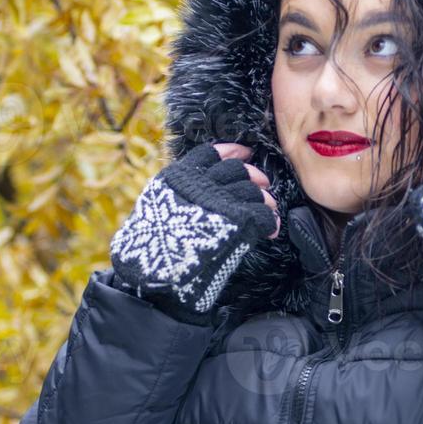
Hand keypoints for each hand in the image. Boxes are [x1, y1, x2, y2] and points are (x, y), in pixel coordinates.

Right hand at [110, 141, 279, 319]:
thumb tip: (204, 188)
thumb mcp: (157, 208)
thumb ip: (180, 195)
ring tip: (270, 209)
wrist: (152, 272)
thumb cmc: (150, 247)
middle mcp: (200, 184)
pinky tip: (272, 229)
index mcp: (178, 177)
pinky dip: (270, 221)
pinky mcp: (237, 222)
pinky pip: (262, 215)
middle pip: (236, 170)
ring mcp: (219, 201)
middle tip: (262, 184)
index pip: (210, 154)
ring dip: (264, 200)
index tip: (244, 152)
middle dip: (253, 176)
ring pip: (252, 191)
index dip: (231, 151)